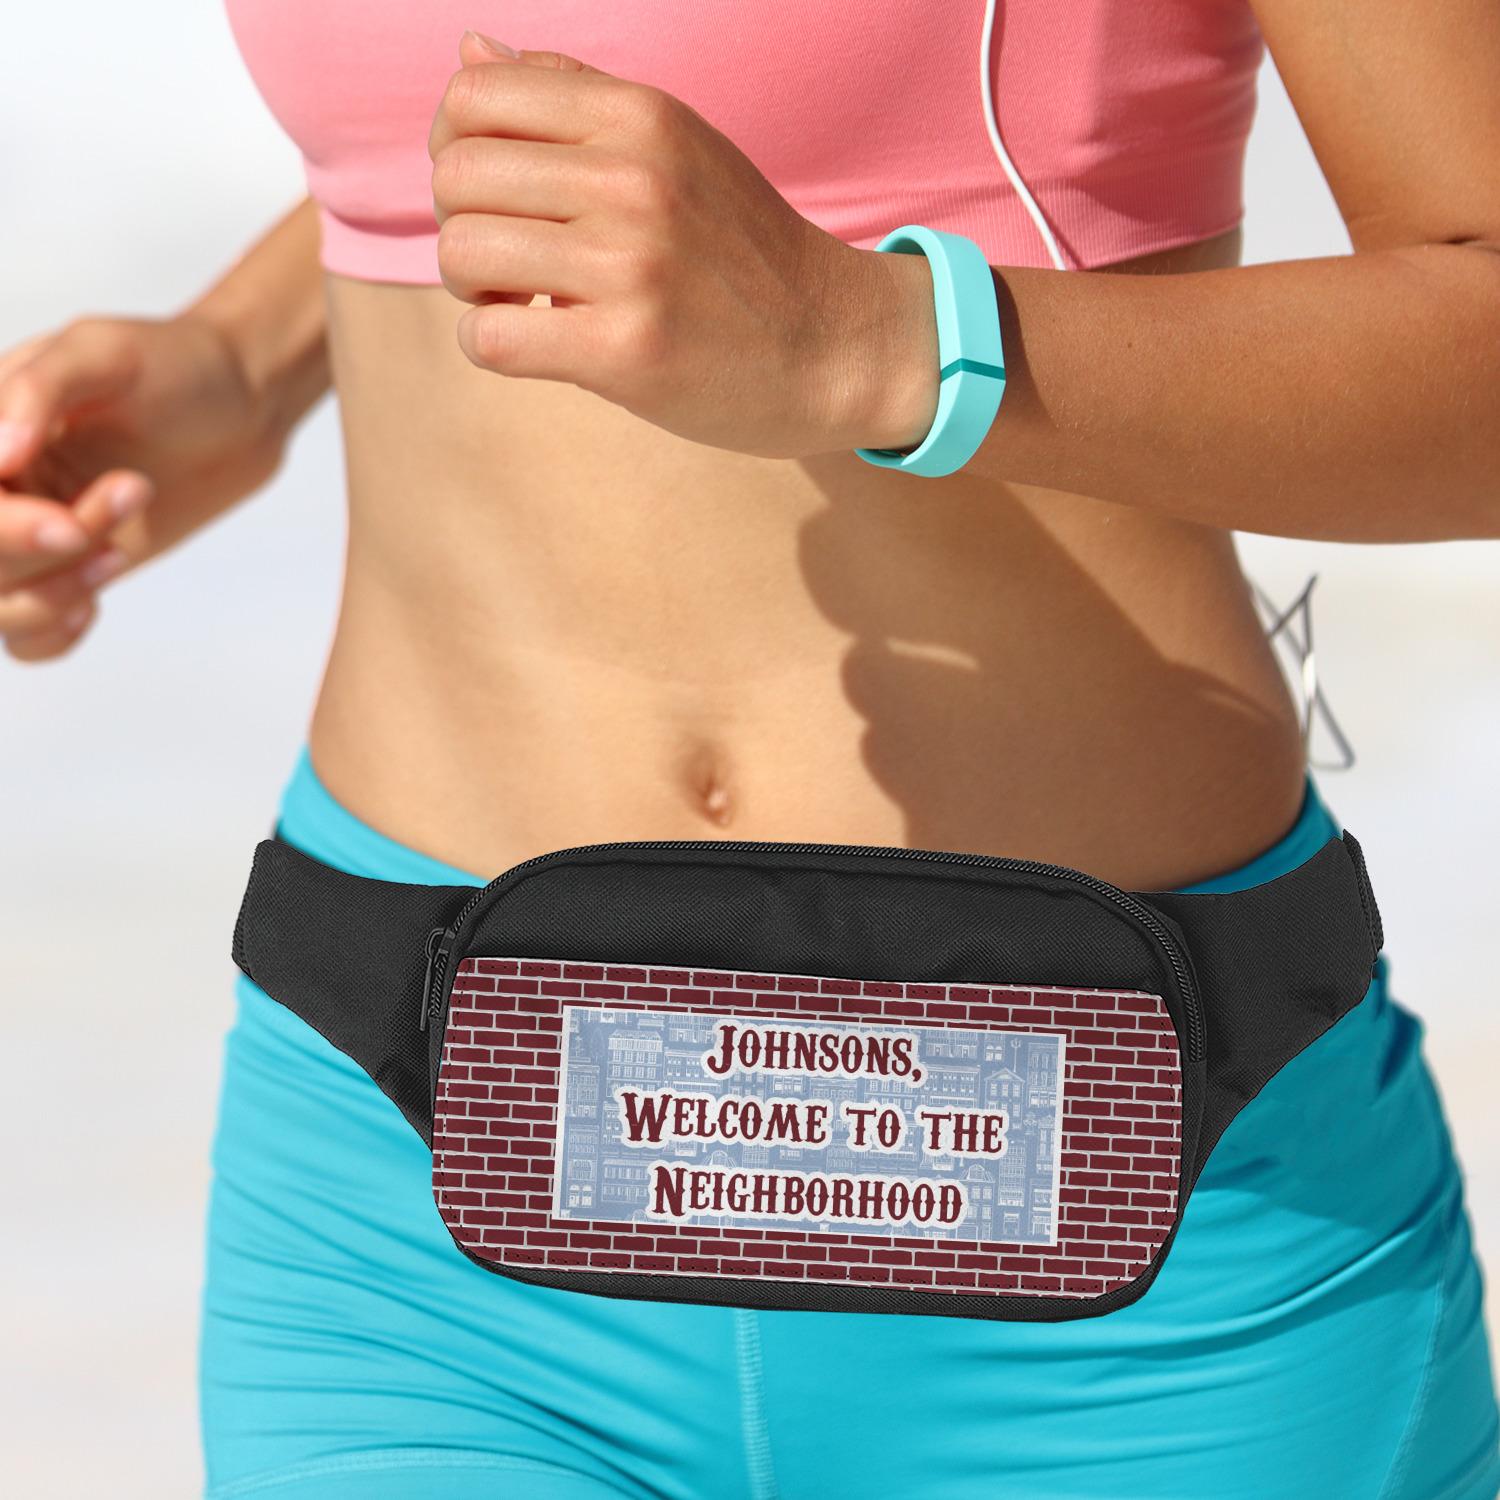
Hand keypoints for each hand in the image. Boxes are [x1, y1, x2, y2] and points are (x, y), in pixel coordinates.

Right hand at [0, 314, 290, 660]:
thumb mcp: (104, 352)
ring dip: (56, 589)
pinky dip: (53, 632)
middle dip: (38, 551)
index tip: (68, 524)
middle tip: (131, 491)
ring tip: (125, 537)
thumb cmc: (172, 366)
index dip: (3, 526)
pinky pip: (26, 637)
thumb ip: (38, 389)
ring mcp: (24, 534)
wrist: (238, 408)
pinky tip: (94, 603)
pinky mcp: (65, 572)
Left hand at [430, 33, 939, 457]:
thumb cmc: (744, 256)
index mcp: (639, 117)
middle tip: (509, 263)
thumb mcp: (677, 147)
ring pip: (462, 255)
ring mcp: (630, 266)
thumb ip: (575, 96)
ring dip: (473, 292)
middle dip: (462, 225)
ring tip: (522, 305)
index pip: (472, 98)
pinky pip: (489, 340)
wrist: (834, 347)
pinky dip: (489, 346)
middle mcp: (633, 179)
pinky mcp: (626, 350)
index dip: (456, 150)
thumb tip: (470, 50)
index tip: (497, 197)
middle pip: (455, 177)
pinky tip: (532, 345)